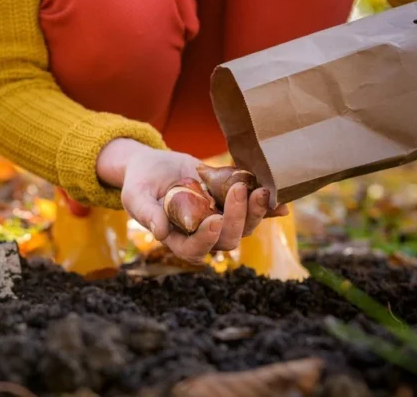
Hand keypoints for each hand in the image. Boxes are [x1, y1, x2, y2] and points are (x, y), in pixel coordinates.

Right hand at [96, 139, 287, 263]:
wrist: (154, 166)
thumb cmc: (140, 183)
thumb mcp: (135, 195)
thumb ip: (146, 213)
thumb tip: (160, 232)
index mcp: (176, 238)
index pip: (193, 249)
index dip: (206, 239)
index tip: (214, 220)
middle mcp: (201, 234)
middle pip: (226, 240)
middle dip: (236, 219)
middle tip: (238, 191)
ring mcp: (219, 219)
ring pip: (244, 227)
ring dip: (255, 213)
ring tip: (260, 190)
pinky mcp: (230, 203)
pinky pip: (253, 211)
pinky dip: (268, 209)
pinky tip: (281, 203)